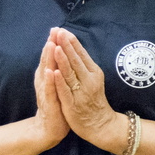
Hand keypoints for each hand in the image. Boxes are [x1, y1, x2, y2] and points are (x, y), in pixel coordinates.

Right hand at [31, 36, 69, 149]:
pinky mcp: (49, 102)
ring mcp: (46, 91)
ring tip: (51, 45)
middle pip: (47, 60)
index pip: (50, 56)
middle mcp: (44, 81)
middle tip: (54, 30)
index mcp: (48, 75)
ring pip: (47, 72)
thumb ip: (57, 69)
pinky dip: (50, 80)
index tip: (58, 28)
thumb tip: (60, 53)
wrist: (51, 127)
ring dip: (48, 59)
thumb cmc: (57, 103)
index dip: (54, 42)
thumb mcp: (58, 83)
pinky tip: (50, 71)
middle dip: (51, 45)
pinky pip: (50, 90)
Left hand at [49, 28, 125, 153]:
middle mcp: (89, 80)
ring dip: (63, 60)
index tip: (62, 30)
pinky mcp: (73, 104)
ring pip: (71, 73)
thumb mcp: (92, 80)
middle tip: (59, 32)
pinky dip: (60, 81)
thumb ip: (84, 66)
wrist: (100, 124)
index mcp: (94, 72)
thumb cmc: (93, 100)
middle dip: (66, 46)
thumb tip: (74, 48)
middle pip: (76, 60)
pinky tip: (55, 72)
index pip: (81, 54)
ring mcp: (81, 92)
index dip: (72, 42)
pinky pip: (66, 91)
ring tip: (56, 47)